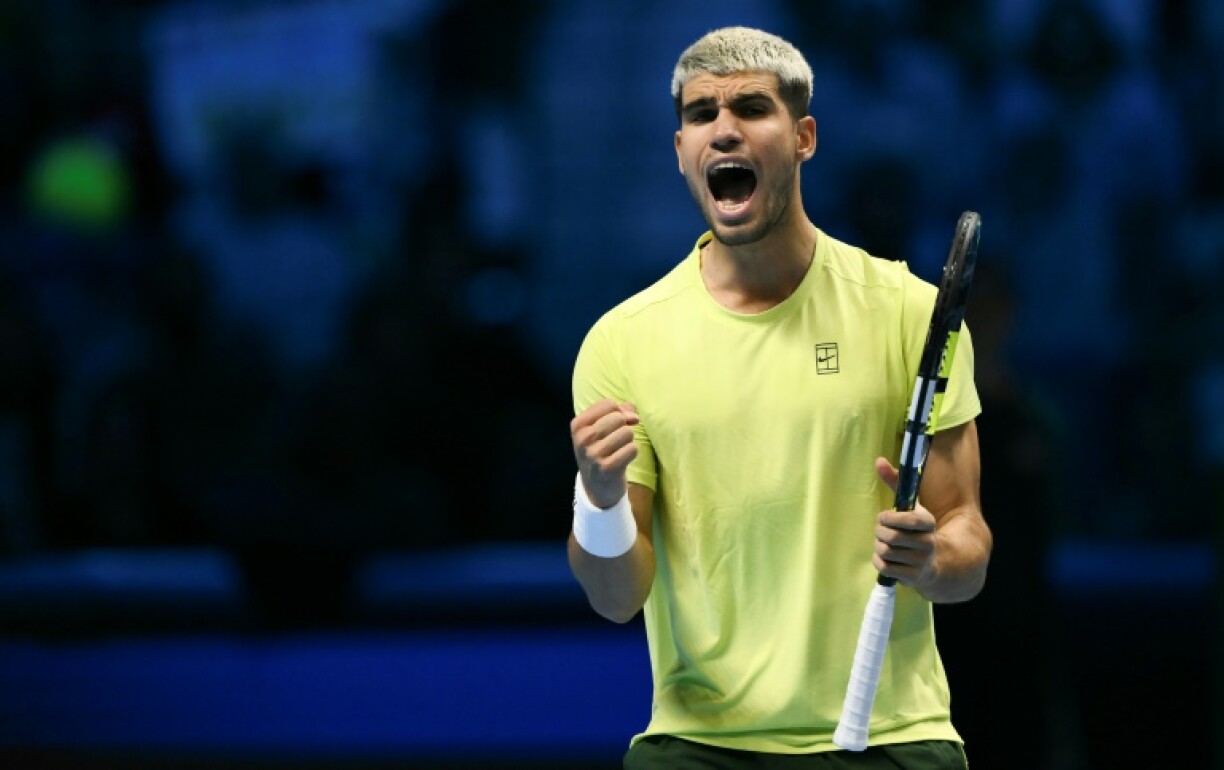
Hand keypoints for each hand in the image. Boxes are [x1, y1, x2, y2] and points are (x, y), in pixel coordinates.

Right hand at [571, 399, 639, 507]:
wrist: (596, 486)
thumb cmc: (600, 450)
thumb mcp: (600, 429)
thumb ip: (618, 412)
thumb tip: (633, 414)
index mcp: (578, 424)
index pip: (608, 404)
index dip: (619, 412)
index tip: (617, 424)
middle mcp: (582, 438)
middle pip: (618, 418)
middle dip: (624, 427)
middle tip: (617, 440)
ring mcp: (593, 454)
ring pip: (627, 432)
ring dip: (628, 441)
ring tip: (619, 450)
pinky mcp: (607, 468)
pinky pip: (632, 449)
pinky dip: (632, 453)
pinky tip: (623, 459)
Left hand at [872, 457, 937, 588]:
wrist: (933, 562)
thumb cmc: (914, 529)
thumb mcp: (909, 505)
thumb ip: (895, 482)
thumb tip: (878, 460)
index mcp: (928, 523)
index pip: (910, 520)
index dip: (890, 518)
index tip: (884, 517)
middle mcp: (928, 543)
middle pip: (890, 536)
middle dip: (879, 532)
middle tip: (880, 530)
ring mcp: (921, 561)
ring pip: (885, 551)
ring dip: (878, 546)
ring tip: (882, 543)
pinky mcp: (912, 577)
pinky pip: (884, 567)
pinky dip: (878, 560)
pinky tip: (884, 556)